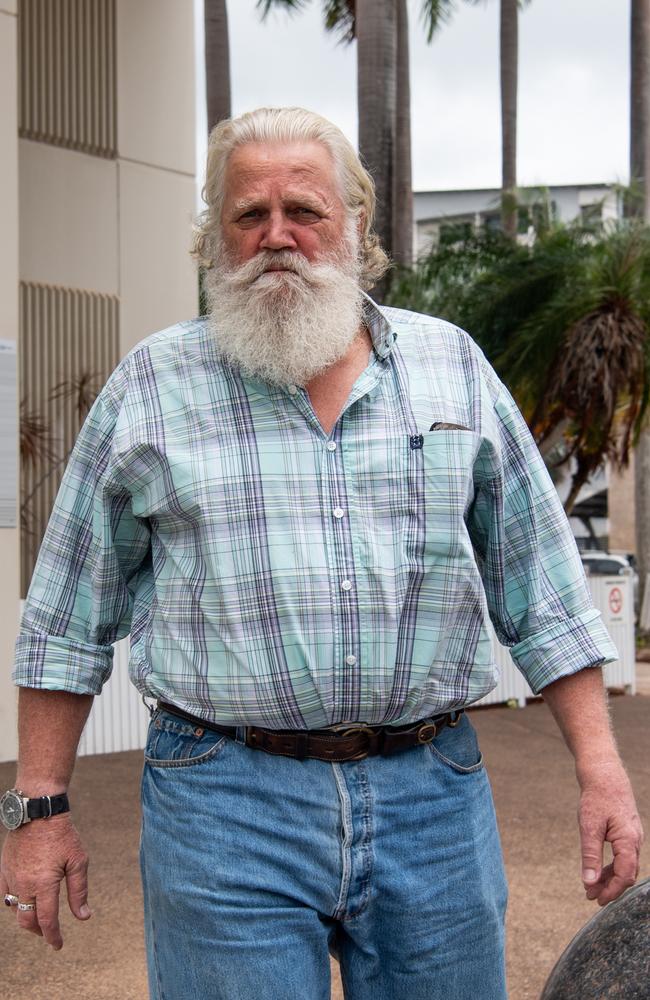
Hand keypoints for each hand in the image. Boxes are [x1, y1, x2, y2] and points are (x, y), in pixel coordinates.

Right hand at [1, 813, 90, 948]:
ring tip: (38, 918)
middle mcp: (24, 885)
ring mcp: (11, 878)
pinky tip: (22, 903)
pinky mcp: (4, 869)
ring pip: (15, 910)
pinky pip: (5, 896)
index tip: (58, 945)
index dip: (53, 936)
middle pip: (27, 921)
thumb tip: (84, 917)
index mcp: (44, 884)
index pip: (47, 920)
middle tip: (49, 933)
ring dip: (26, 918)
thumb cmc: (62, 835)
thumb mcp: (78, 861)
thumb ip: (79, 891)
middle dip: (39, 931)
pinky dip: (13, 905)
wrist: (38, 811)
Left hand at [577, 759, 643, 905]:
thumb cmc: (596, 798)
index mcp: (628, 840)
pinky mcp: (626, 832)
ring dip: (609, 878)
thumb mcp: (589, 827)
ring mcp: (632, 836)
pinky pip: (622, 856)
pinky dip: (611, 866)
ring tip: (591, 887)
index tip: (596, 899)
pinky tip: (598, 870)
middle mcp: (635, 840)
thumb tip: (588, 881)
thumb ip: (590, 855)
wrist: (604, 774)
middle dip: (610, 887)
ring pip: (625, 865)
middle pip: (626, 873)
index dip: (612, 890)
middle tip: (590, 897)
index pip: (624, 875)